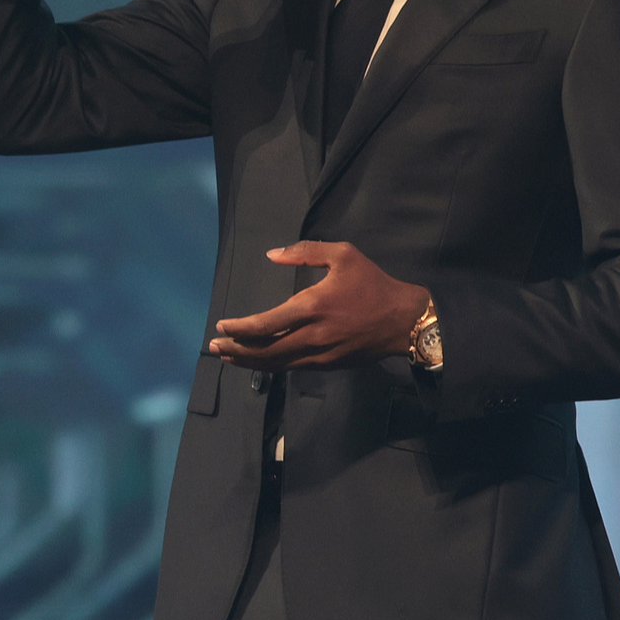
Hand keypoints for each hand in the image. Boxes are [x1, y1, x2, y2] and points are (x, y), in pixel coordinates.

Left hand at [208, 242, 431, 371]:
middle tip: (216, 347)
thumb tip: (273, 255)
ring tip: (229, 357)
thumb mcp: (343, 255)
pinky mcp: (328, 365)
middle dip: (237, 351)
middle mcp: (312, 336)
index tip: (222, 327)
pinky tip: (260, 360)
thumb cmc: (372, 285)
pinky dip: (272, 365)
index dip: (240, 329)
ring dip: (250, 362)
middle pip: (265, 351)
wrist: (404, 321)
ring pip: (276, 364)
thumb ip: (305, 252)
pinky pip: (293, 367)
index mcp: (313, 307)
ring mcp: (320, 355)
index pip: (266, 324)